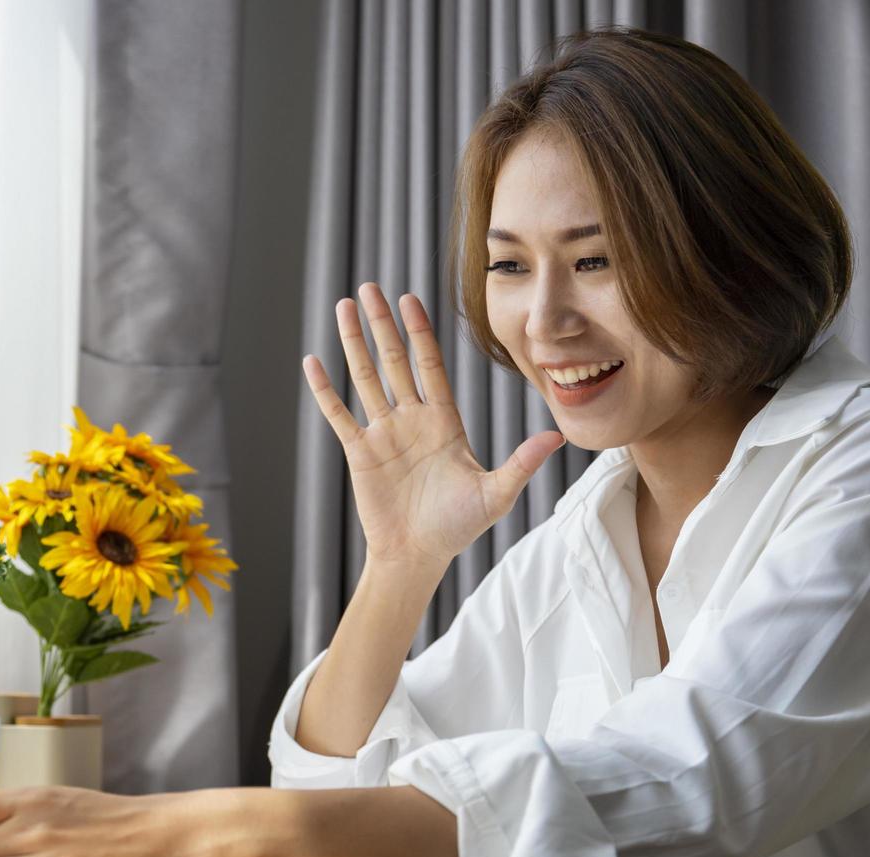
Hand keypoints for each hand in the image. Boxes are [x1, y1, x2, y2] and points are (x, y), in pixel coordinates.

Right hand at [303, 282, 563, 569]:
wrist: (418, 556)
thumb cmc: (457, 527)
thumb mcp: (495, 494)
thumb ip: (521, 463)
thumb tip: (556, 437)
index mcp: (443, 422)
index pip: (429, 365)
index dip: (420, 331)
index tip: (410, 299)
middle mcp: (411, 419)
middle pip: (394, 360)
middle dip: (382, 324)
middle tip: (370, 288)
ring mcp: (383, 433)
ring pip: (365, 377)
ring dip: (353, 343)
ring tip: (343, 307)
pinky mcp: (360, 452)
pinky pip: (339, 415)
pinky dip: (325, 390)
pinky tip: (312, 362)